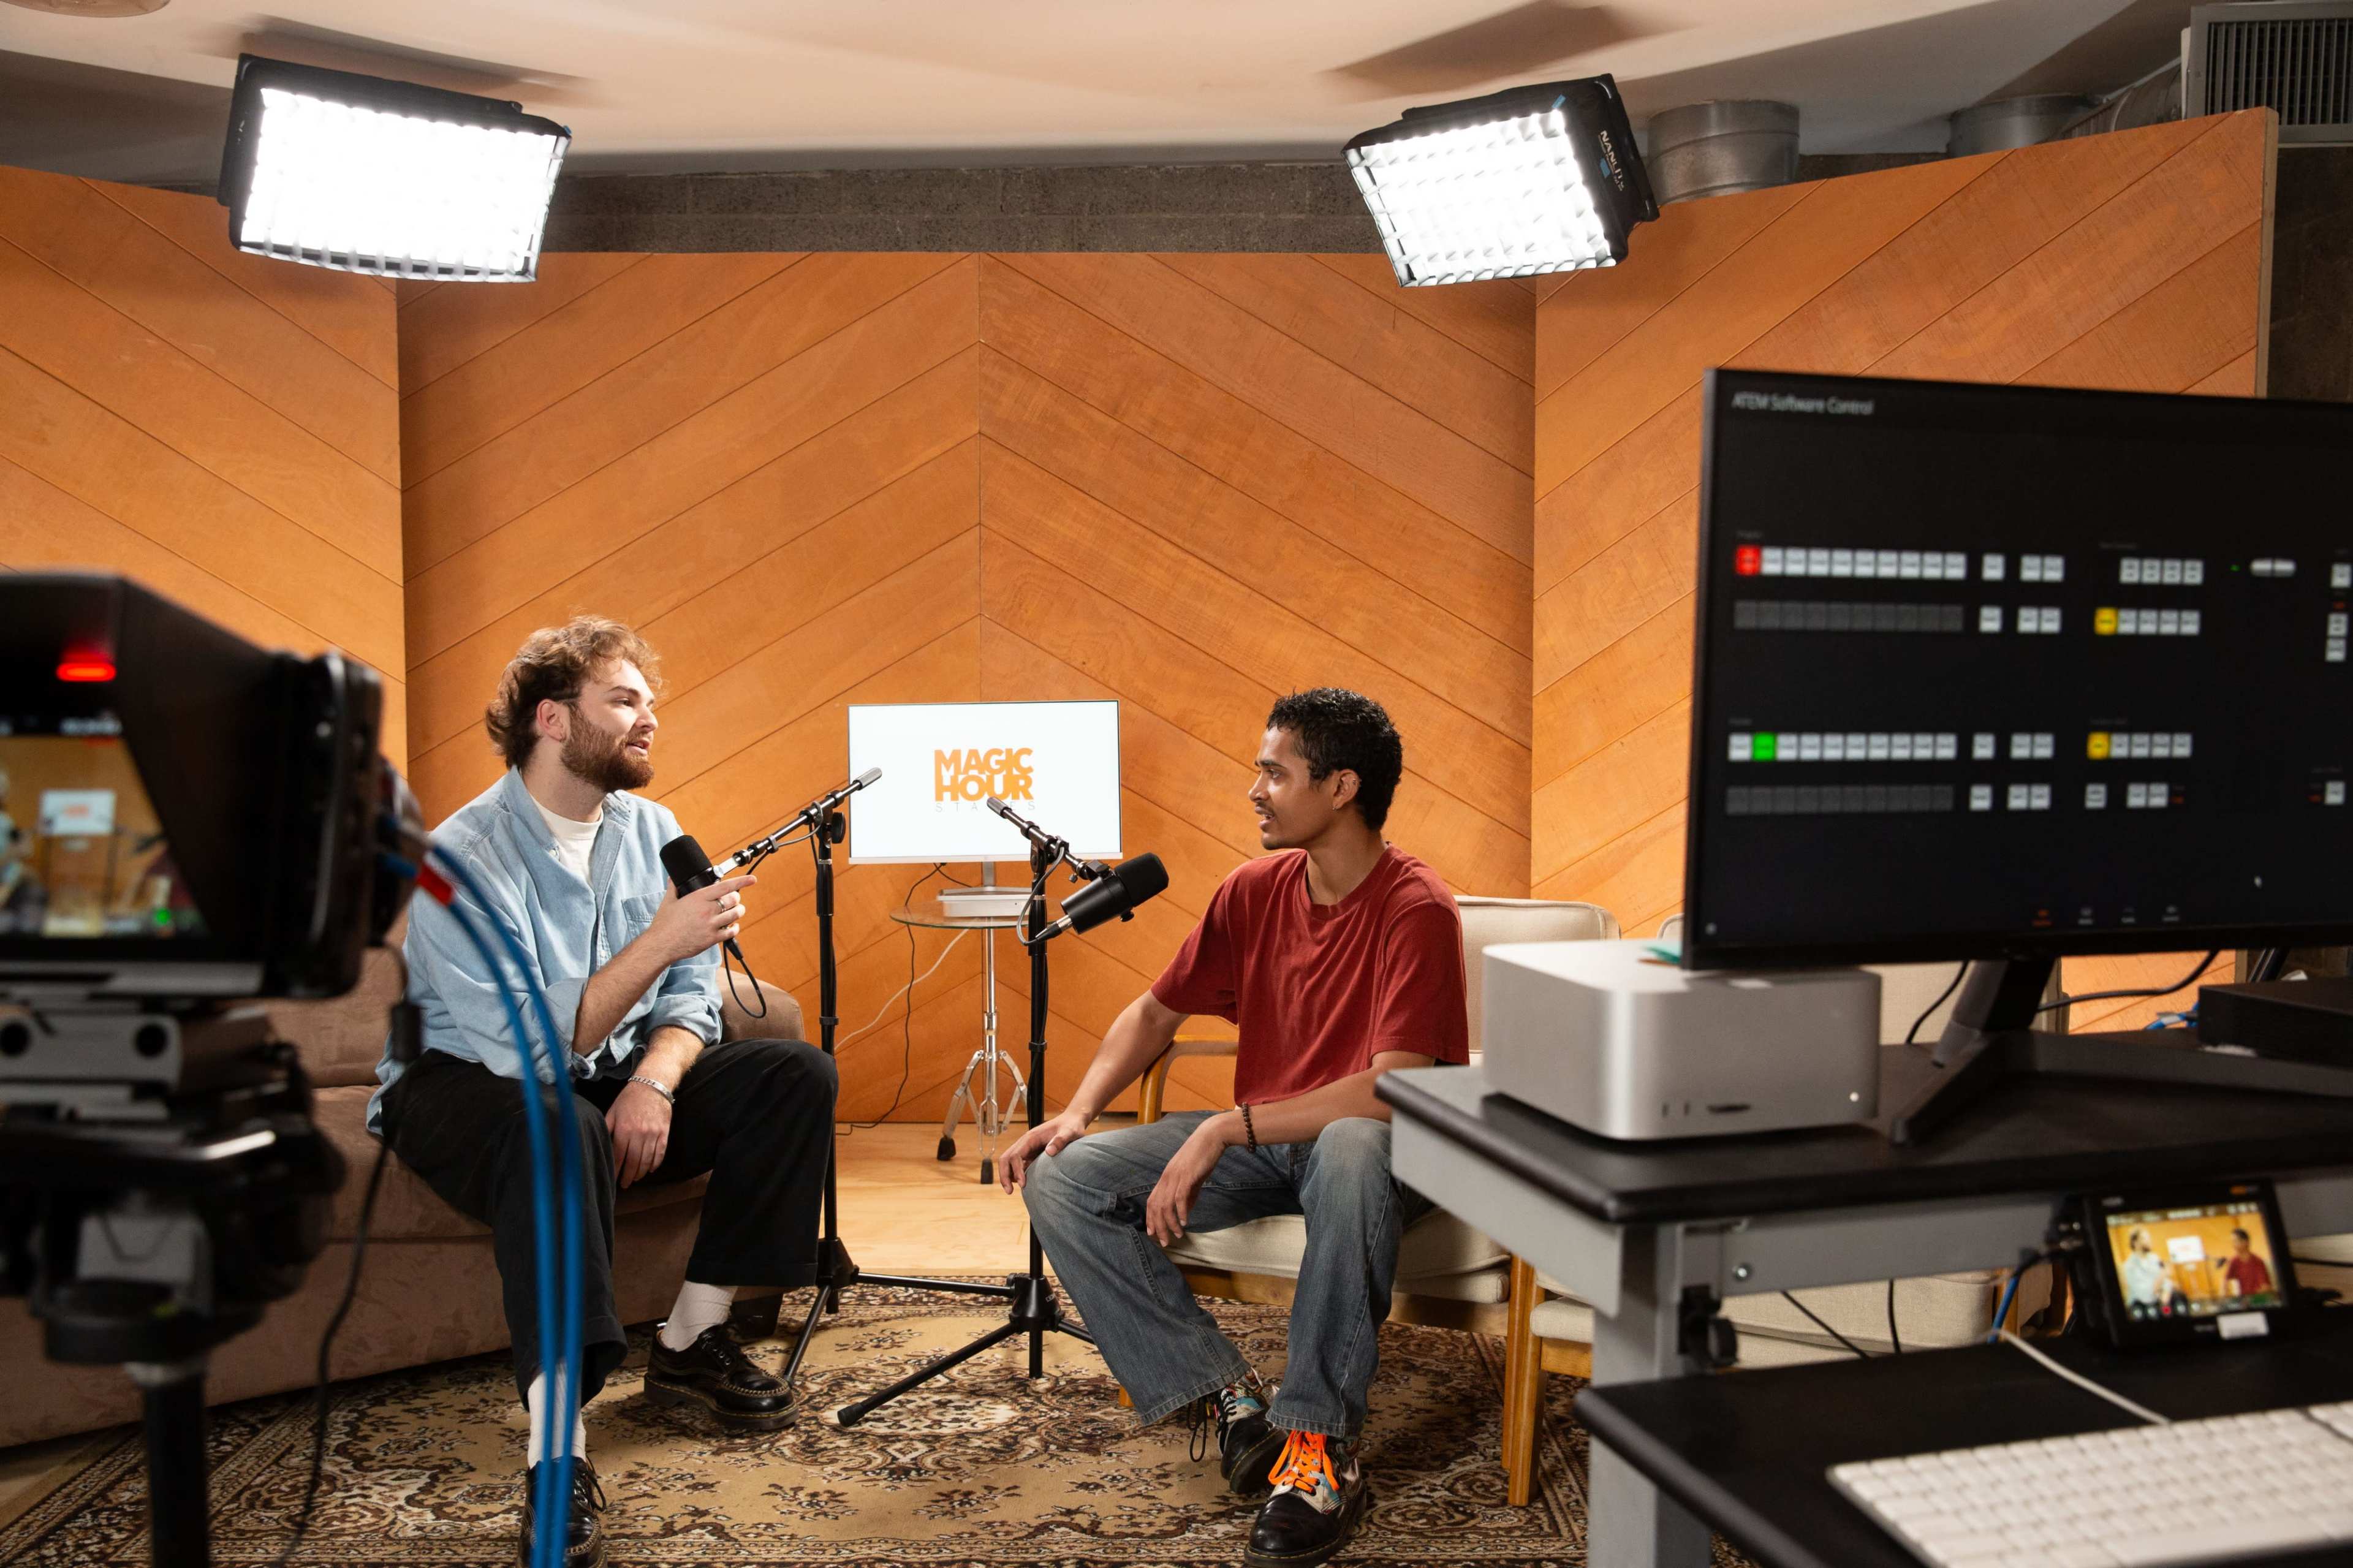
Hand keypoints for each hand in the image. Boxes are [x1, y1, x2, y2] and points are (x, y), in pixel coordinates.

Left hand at [606, 1080, 672, 1186]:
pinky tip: (650, 1170)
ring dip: (641, 1173)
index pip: (618, 1156)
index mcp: (624, 1129)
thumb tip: (600, 1144)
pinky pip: (660, 1153)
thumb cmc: (629, 1099)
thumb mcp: (612, 1111)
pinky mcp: (664, 1133)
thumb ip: (606, 1128)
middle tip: (624, 1184)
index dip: (615, 1170)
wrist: (652, 1085)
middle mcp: (639, 1134)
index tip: (613, 1178)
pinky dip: (655, 1164)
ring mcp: (653, 1134)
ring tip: (635, 1178)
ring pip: (647, 1160)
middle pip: (633, 1162)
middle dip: (628, 1176)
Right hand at [645, 873, 754, 963]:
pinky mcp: (712, 939)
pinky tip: (732, 926)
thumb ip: (673, 888)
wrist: (661, 944)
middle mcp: (707, 910)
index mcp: (698, 898)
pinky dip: (734, 928)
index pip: (725, 886)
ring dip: (738, 911)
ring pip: (735, 914)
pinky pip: (731, 932)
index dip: (741, 881)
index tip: (752, 879)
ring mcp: (711, 925)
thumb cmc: (664, 924)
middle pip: (733, 900)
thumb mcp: (668, 902)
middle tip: (733, 899)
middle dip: (736, 898)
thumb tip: (672, 878)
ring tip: (736, 910)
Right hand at [999, 1110, 1090, 1192]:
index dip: (1016, 1170)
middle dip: (1004, 1175)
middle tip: (1009, 1191)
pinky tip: (1022, 1184)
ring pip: (1009, 1162)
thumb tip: (1049, 1152)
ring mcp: (1027, 1149)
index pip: (1016, 1154)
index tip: (1023, 1183)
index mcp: (1031, 1137)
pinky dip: (1016, 1174)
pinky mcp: (1031, 1154)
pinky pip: (1019, 1165)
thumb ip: (1060, 1140)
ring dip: (1008, 1175)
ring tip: (1011, 1190)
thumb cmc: (1070, 1126)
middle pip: (1006, 1158)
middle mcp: (1026, 1143)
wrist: (1072, 1121)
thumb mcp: (1069, 1132)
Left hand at [1145, 1124, 1228, 1245]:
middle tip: (1164, 1242)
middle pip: (1156, 1207)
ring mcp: (1175, 1177)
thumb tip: (1185, 1211)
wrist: (1211, 1138)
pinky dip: (1181, 1212)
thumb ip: (1188, 1194)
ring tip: (1177, 1235)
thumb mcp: (1193, 1178)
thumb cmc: (1202, 1157)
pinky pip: (1180, 1198)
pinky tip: (1185, 1223)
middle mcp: (1166, 1178)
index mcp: (1166, 1177)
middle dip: (1158, 1227)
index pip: (1152, 1201)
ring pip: (1166, 1206)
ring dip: (1170, 1224)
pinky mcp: (1186, 1176)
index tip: (1152, 1233)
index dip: (1150, 1218)